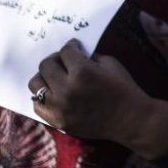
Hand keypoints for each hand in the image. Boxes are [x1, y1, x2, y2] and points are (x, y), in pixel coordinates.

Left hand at [28, 39, 167, 157]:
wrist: (131, 120)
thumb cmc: (124, 89)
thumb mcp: (111, 64)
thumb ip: (90, 58)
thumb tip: (75, 55)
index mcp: (82, 72)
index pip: (65, 52)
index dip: (70, 46)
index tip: (73, 47)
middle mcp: (67, 89)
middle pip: (45, 66)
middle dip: (55, 59)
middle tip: (63, 61)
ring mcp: (60, 107)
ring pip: (35, 84)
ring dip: (45, 77)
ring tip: (55, 78)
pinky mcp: (58, 121)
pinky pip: (38, 106)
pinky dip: (44, 97)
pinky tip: (55, 94)